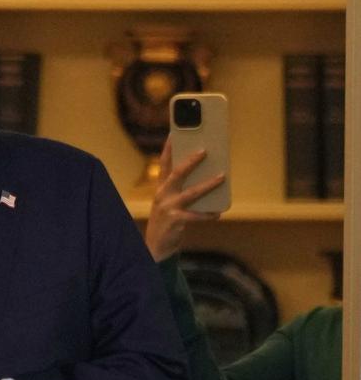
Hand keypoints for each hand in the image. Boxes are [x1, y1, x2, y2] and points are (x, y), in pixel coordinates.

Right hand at [144, 139, 225, 261]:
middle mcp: (162, 195)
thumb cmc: (168, 220)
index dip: (169, 149)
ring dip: (208, 185)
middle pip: (177, 173)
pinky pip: (196, 215)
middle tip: (204, 150)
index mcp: (161, 188)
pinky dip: (208, 214)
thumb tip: (209, 176)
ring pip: (191, 193)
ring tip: (222, 177)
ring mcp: (167, 207)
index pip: (164, 164)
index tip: (174, 133)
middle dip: (191, 161)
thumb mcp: (171, 202)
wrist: (156, 246)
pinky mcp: (175, 220)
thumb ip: (184, 190)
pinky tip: (218, 213)